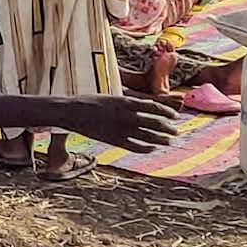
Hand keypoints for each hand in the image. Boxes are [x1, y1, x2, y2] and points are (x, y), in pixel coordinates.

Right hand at [67, 95, 183, 152]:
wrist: (70, 112)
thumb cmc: (90, 103)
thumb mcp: (111, 98)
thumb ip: (128, 104)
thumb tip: (145, 108)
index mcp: (125, 102)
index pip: (154, 107)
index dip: (167, 112)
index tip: (175, 116)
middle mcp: (125, 115)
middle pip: (154, 123)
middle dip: (168, 128)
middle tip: (175, 131)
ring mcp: (120, 128)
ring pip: (148, 136)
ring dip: (161, 139)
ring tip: (169, 141)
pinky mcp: (114, 140)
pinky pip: (135, 146)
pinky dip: (147, 148)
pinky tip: (153, 148)